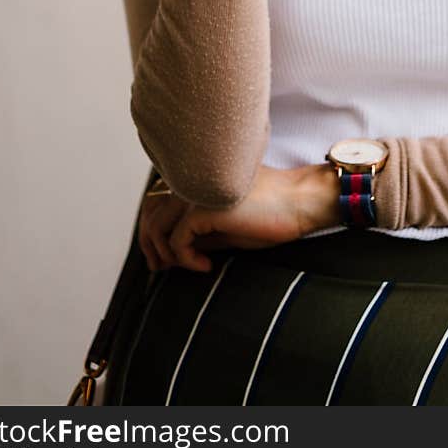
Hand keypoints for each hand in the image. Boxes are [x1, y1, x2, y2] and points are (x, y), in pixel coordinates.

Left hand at [138, 164, 340, 273]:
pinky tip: (207, 265)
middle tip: (161, 270)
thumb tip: (168, 253)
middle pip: (149, 212)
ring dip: (165, 254)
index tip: (162, 260)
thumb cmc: (269, 214)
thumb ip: (197, 232)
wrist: (298, 203)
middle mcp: (192, 180)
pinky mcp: (204, 208)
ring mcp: (196, 191)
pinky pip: (177, 241)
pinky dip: (187, 260)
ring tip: (188, 268)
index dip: (151, 232)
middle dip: (149, 245)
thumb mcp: (224, 226)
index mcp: (197, 178)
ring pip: (156, 226)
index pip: (154, 201)